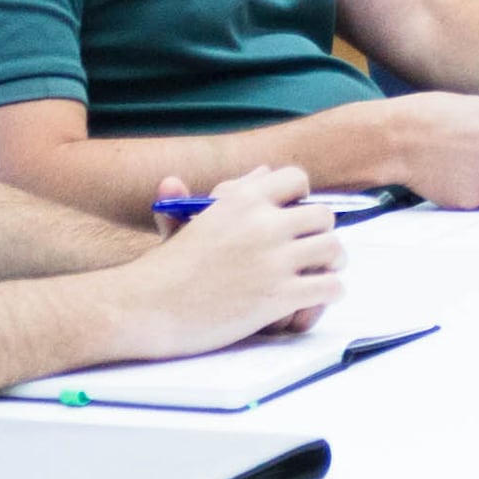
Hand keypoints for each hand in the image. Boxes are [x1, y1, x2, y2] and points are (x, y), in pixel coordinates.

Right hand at [112, 166, 343, 356]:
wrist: (144, 306)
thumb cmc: (166, 265)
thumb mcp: (195, 216)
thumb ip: (232, 192)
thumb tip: (263, 172)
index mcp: (242, 199)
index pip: (297, 179)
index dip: (301, 197)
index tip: (294, 216)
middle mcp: (263, 223)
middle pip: (324, 216)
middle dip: (320, 233)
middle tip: (310, 250)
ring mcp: (274, 260)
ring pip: (334, 250)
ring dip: (330, 264)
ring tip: (318, 274)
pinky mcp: (278, 296)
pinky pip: (330, 287)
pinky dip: (328, 293)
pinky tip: (312, 299)